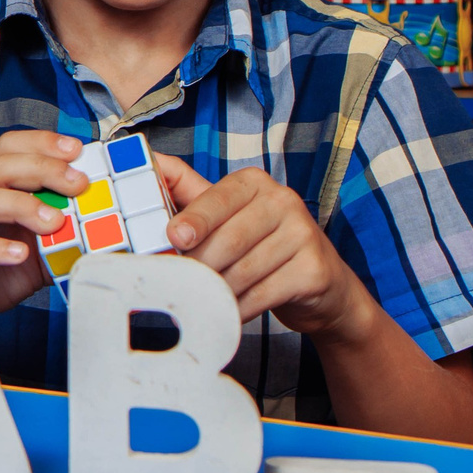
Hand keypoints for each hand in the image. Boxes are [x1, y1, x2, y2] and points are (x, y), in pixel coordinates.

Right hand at [0, 130, 86, 319]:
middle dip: (43, 169)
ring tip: (54, 221)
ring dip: (23, 205)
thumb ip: (63, 230)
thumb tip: (105, 218)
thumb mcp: (38, 247)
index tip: (75, 149)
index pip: (8, 149)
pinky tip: (20, 254)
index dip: (40, 143)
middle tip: (77, 183)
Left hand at [160, 160, 375, 338]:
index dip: (194, 219)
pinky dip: (240, 307)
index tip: (175, 238)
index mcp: (254, 183)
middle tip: (182, 282)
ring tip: (204, 299)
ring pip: (243, 269)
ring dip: (217, 290)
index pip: (217, 198)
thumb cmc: (262, 245)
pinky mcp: (314, 269)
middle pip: (228, 238)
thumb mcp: (227, 214)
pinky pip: (263, 293)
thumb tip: (151, 160)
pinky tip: (229, 312)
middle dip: (200, 265)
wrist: (321, 284)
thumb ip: (189, 192)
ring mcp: (303, 234)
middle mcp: (283, 201)